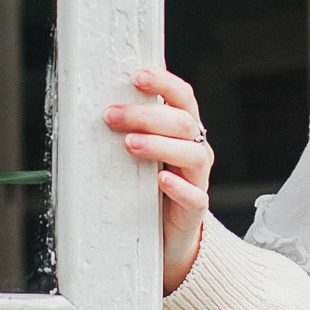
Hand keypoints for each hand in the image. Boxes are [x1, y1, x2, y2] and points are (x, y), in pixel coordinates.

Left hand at [105, 66, 213, 294]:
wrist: (166, 233)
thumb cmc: (149, 184)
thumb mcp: (143, 146)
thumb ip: (135, 119)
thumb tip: (111, 79)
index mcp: (184, 129)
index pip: (183, 97)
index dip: (164, 83)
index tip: (137, 76)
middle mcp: (196, 149)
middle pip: (183, 122)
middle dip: (146, 115)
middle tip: (111, 116)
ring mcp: (198, 179)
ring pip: (193, 154)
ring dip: (159, 145)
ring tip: (130, 144)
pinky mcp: (195, 209)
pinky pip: (195, 196)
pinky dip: (179, 187)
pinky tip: (161, 180)